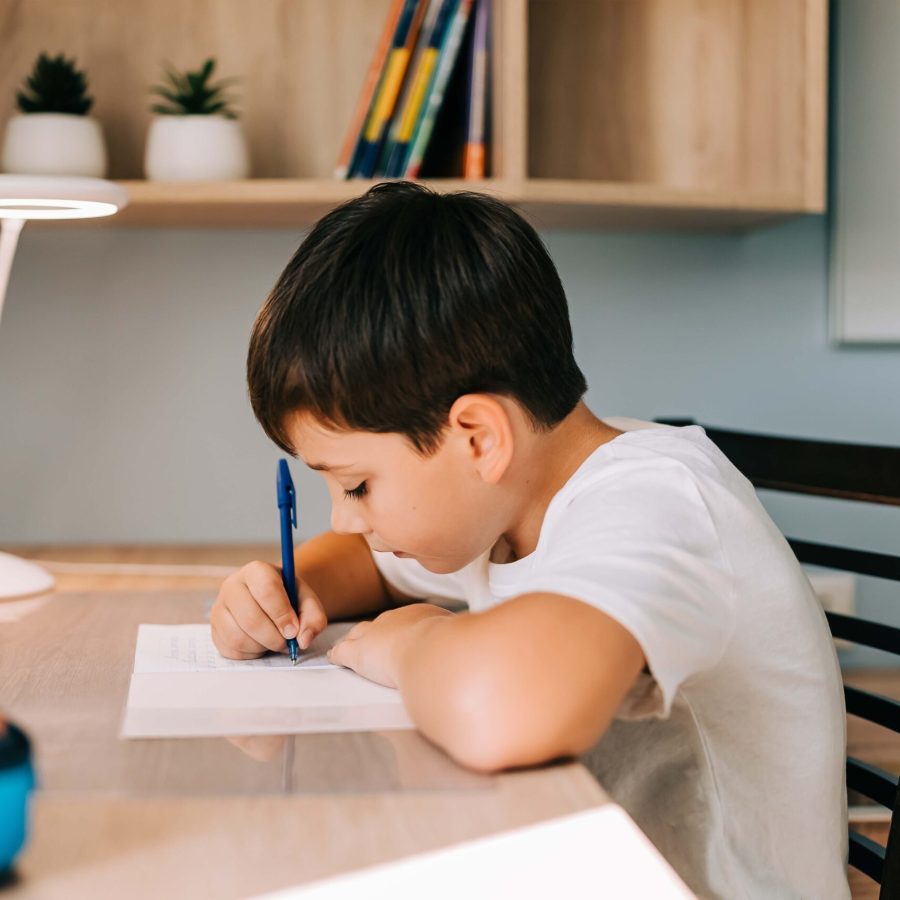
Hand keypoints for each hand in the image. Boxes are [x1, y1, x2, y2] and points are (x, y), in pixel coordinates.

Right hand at [211, 560, 327, 658]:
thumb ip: (313, 617)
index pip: (266, 590)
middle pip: (250, 617)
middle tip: (286, 642)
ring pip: (238, 637)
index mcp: (256, 571)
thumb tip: (303, 640)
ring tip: (274, 641)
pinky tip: (260, 643)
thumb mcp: (306, 600)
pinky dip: (250, 653)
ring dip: (262, 646)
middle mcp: (232, 586)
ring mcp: (219, 608)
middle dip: (273, 637)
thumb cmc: (288, 599)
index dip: (282, 614)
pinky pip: (230, 649)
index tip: (293, 630)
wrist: (269, 601)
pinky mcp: (214, 629)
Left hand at [328, 603, 453, 687]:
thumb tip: (477, 638)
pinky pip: (341, 652)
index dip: (402, 631)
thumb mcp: (459, 638)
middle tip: (376, 645)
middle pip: (380, 625)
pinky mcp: (357, 654)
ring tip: (350, 649)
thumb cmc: (449, 649)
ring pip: (358, 635)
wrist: (431, 652)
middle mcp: (394, 619)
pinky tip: (333, 659)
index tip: (404, 638)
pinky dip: (337, 656)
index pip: (405, 621)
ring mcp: (374, 634)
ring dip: (355, 643)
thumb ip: (461, 638)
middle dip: (377, 635)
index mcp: (419, 615)